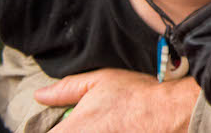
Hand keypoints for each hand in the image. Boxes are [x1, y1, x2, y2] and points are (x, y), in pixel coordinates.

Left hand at [34, 70, 198, 132]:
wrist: (170, 113)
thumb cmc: (135, 96)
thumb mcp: (100, 81)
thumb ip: (66, 89)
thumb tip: (40, 94)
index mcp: (71, 131)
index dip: (50, 130)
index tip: (60, 126)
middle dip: (70, 130)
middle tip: (88, 124)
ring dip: (87, 132)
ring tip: (103, 126)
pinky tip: (116, 130)